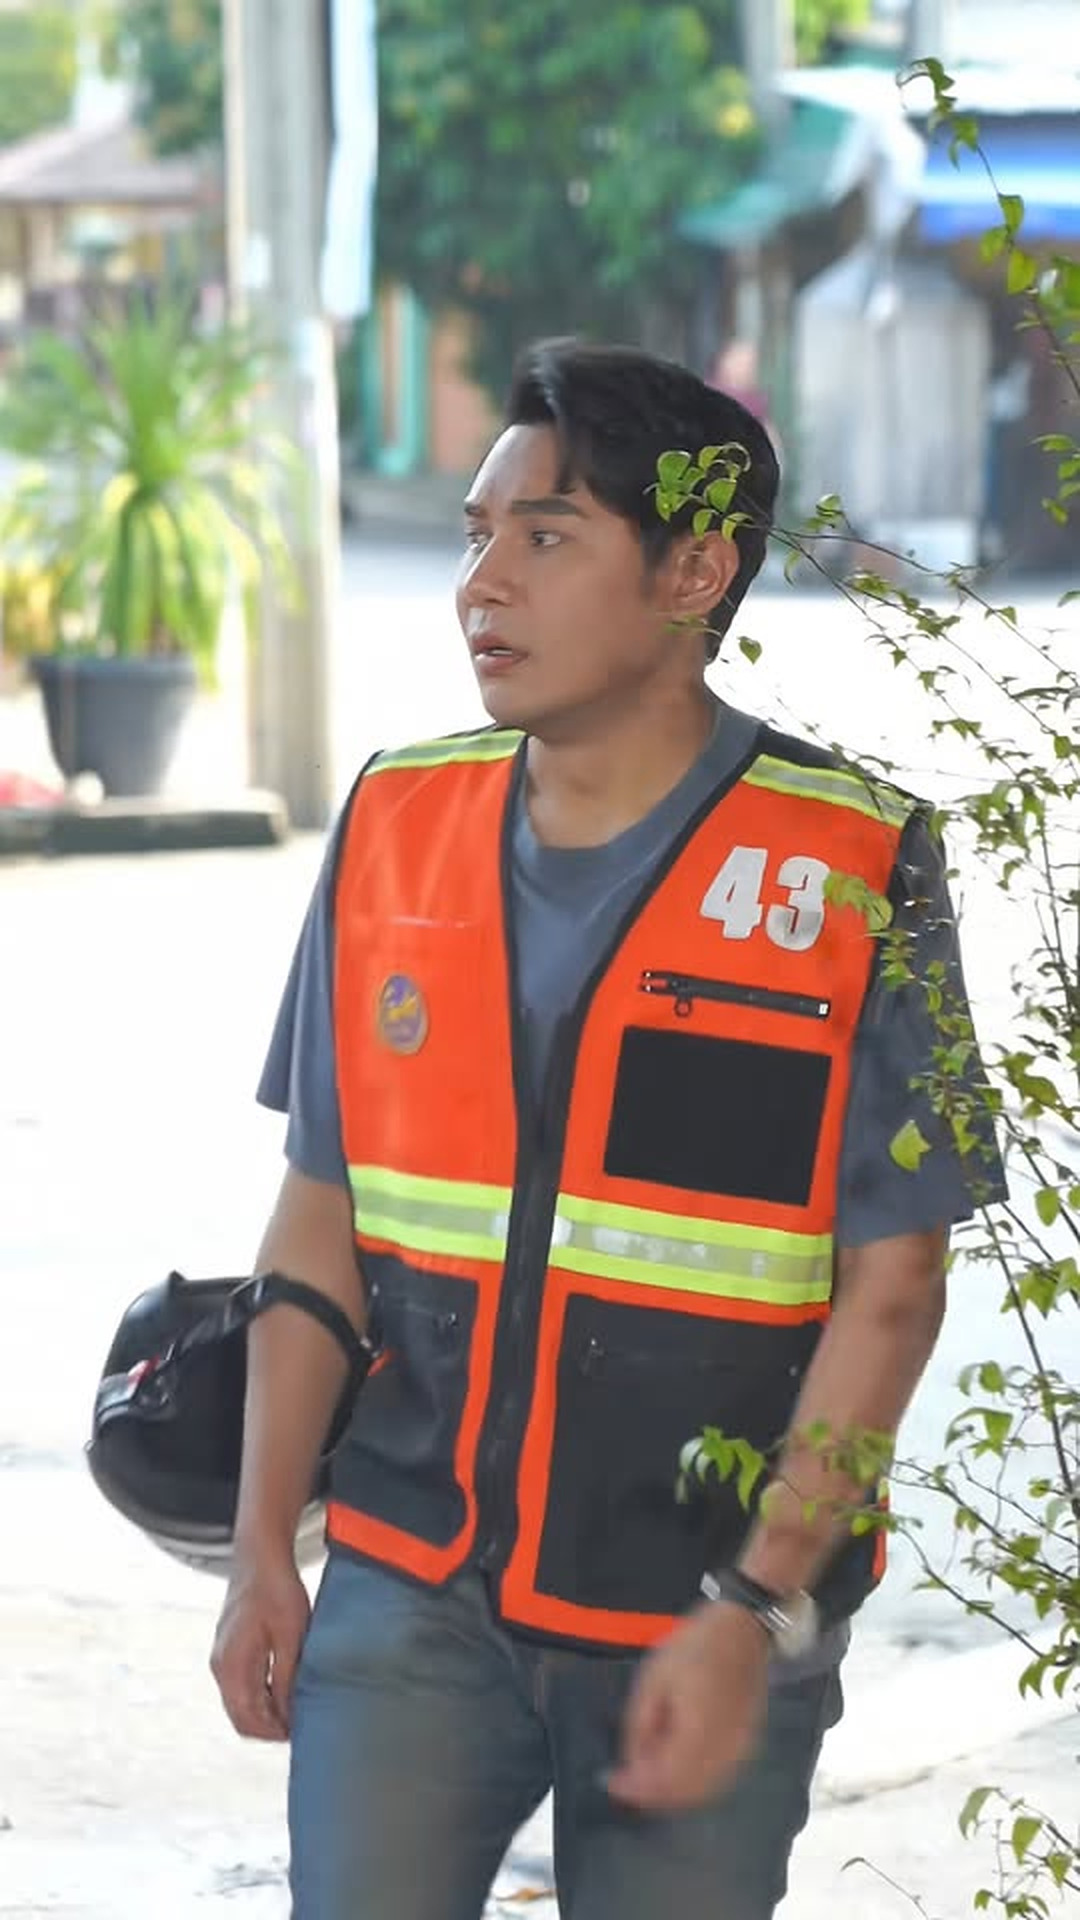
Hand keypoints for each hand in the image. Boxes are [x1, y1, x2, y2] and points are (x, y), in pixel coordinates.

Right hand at [210, 1552, 310, 1740]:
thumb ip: (287, 1678)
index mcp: (232, 1665)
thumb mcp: (291, 1635)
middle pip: (241, 1717)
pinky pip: (241, 1686)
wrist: (259, 1555)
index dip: (273, 1733)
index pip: (247, 1719)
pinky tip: (285, 1688)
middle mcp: (221, 1666)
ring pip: (240, 1703)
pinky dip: (260, 1696)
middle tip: (301, 1723)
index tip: (300, 1732)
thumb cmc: (277, 1590)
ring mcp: (222, 1657)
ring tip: (297, 1706)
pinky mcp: (229, 1649)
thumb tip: (288, 1715)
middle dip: (269, 1727)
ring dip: (265, 1712)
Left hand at [606, 1603, 768, 1812]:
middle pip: (683, 1794)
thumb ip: (640, 1727)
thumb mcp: (653, 1680)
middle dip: (652, 1793)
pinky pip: (715, 1781)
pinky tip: (673, 1766)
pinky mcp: (745, 1749)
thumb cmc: (694, 1648)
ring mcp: (738, 1753)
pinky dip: (691, 1783)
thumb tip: (630, 1764)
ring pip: (701, 1793)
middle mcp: (723, 1751)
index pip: (664, 1780)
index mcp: (698, 1732)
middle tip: (626, 1779)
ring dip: (671, 1792)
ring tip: (646, 1771)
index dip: (636, 1789)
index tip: (612, 1783)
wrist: (741, 1632)